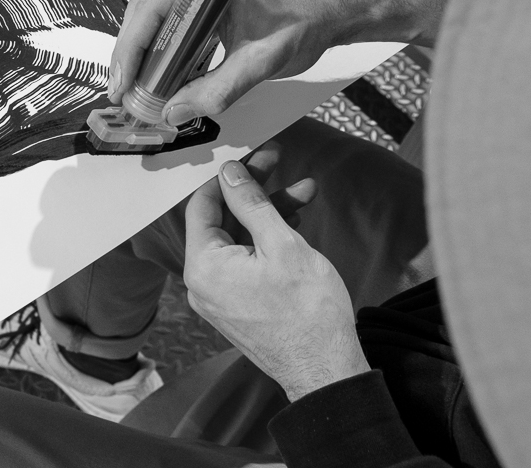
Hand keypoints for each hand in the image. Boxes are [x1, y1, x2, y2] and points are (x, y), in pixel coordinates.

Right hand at [108, 0, 343, 123]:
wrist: (334, 8)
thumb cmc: (306, 22)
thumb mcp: (262, 62)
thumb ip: (218, 90)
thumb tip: (173, 114)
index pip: (152, 8)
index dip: (130, 50)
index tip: (121, 86)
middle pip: (146, 11)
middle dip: (130, 56)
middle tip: (121, 95)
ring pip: (154, 16)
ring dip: (143, 53)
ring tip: (134, 90)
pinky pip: (171, 19)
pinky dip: (161, 48)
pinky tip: (157, 74)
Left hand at [184, 159, 369, 401]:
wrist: (328, 373)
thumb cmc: (308, 314)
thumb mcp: (282, 244)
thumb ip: (251, 203)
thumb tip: (230, 171)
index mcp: (204, 266)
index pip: (204, 203)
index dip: (231, 176)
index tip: (255, 156)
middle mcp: (203, 281)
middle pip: (223, 219)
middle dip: (255, 190)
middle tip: (279, 162)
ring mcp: (220, 294)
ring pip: (240, 238)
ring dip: (270, 211)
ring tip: (305, 190)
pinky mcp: (239, 303)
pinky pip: (247, 259)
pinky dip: (269, 239)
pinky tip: (296, 218)